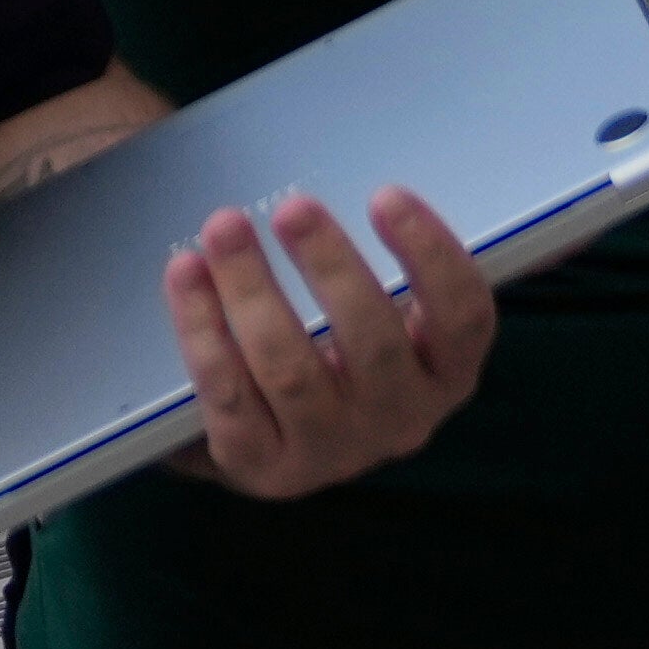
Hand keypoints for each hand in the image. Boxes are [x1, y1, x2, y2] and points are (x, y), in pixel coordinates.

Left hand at [171, 187, 495, 498]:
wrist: (277, 442)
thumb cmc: (339, 352)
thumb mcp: (380, 316)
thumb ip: (375, 266)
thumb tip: (333, 180)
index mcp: (445, 373)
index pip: (463, 319)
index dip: (431, 256)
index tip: (385, 195)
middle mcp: (400, 420)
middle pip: (372, 343)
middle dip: (330, 266)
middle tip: (292, 207)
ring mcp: (331, 451)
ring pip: (292, 371)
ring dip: (254, 291)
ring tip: (225, 227)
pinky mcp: (263, 467)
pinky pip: (229, 395)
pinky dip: (203, 329)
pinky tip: (186, 273)